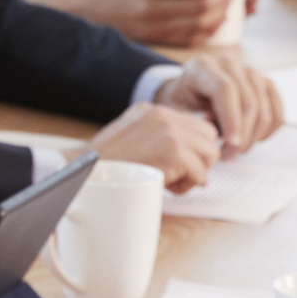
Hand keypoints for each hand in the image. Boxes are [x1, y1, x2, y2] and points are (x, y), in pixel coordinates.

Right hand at [86, 100, 225, 190]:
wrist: (86, 171)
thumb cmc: (104, 163)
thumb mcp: (131, 136)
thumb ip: (158, 136)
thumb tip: (192, 152)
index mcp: (154, 111)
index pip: (196, 124)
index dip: (194, 147)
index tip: (181, 163)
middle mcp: (165, 116)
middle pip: (209, 136)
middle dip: (200, 158)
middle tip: (179, 173)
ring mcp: (171, 132)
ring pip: (210, 154)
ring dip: (194, 173)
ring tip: (171, 180)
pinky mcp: (174, 152)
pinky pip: (200, 174)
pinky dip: (187, 186)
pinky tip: (167, 186)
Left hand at [158, 52, 281, 153]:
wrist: (190, 90)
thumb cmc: (182, 103)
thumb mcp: (176, 110)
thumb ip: (193, 120)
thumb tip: (215, 131)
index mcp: (203, 67)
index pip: (225, 89)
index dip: (231, 119)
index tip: (230, 145)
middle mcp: (230, 64)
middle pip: (248, 103)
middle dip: (242, 136)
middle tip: (228, 156)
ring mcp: (251, 72)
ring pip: (264, 110)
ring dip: (253, 137)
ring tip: (235, 150)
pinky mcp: (265, 83)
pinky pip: (277, 112)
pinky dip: (267, 132)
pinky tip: (251, 140)